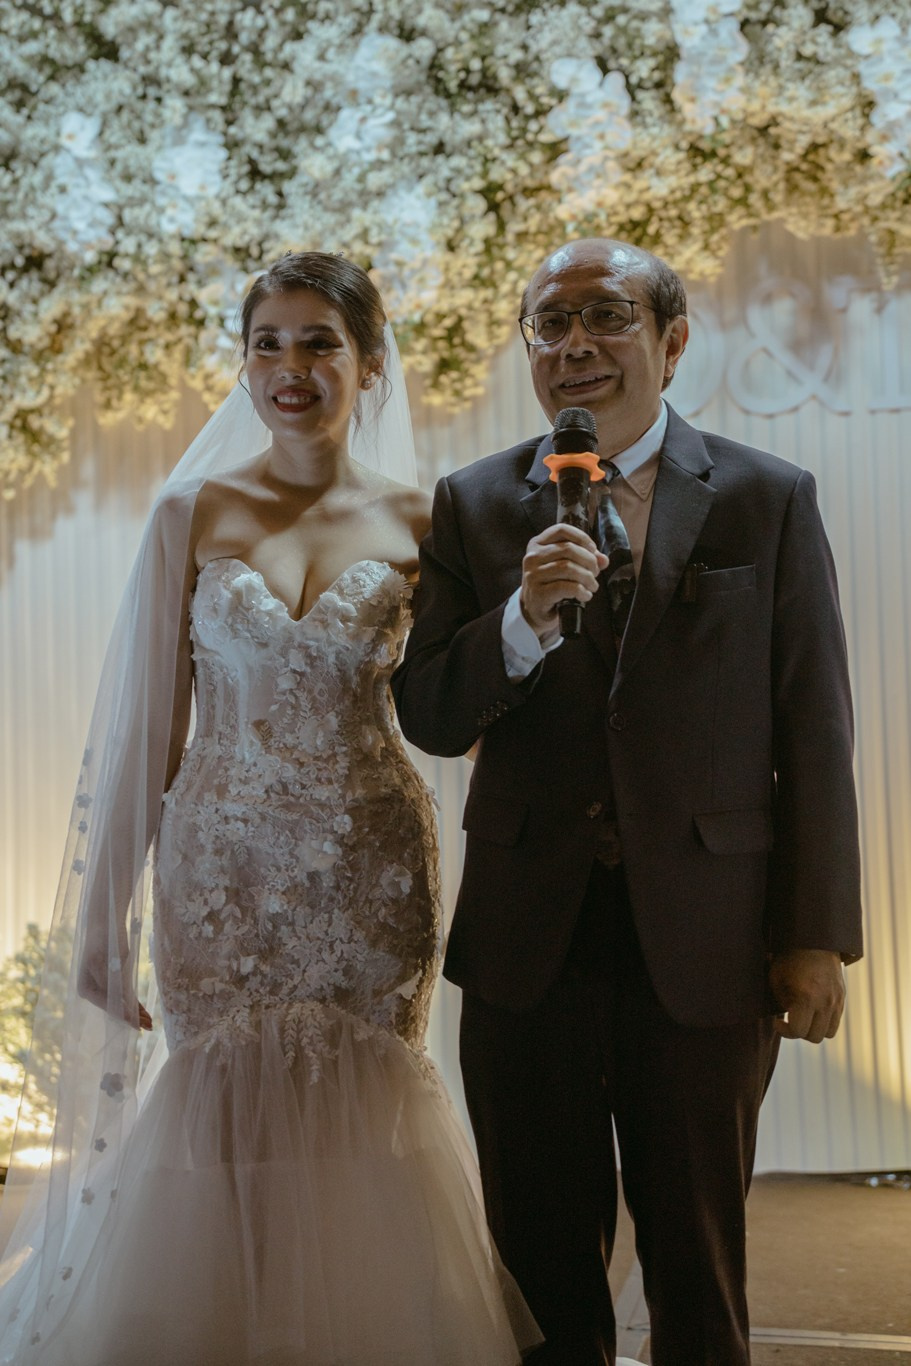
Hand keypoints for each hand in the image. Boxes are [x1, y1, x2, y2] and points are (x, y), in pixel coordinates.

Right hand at [78, 940, 152, 1030]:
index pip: (108, 1006)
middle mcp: (92, 990)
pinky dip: (134, 1003)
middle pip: (115, 1007)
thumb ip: (115, 984)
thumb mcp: (110, 963)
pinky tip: (144, 1012)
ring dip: (136, 1012)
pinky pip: (124, 994)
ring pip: (122, 1002)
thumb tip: (122, 1005)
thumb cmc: (106, 940)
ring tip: (150, 1023)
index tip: (137, 1025)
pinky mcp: (113, 979)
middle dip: (132, 1017)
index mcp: (86, 988)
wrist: (106, 920)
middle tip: (150, 1026)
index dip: (124, 1016)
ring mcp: (102, 985)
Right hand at [519, 524, 607, 641]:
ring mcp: (533, 575)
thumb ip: (584, 558)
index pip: (561, 530)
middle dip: (589, 560)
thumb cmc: (552, 583)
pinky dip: (581, 591)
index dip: (581, 537)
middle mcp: (532, 557)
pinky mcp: (537, 593)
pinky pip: (566, 587)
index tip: (593, 550)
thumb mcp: (565, 566)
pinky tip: (585, 595)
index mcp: (537, 544)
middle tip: (595, 573)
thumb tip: (603, 560)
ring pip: (568, 567)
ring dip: (587, 577)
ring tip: (592, 585)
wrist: (535, 609)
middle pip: (568, 549)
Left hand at [768, 949, 844, 1042]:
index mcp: (807, 996)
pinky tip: (812, 1011)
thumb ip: (782, 1004)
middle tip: (789, 1020)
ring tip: (802, 1017)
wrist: (814, 941)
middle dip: (799, 1032)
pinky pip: (835, 1023)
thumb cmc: (789, 959)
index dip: (784, 1031)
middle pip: (814, 1036)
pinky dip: (823, 1023)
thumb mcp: (776, 979)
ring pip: (828, 1033)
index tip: (777, 1022)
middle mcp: (825, 1001)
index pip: (798, 1030)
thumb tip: (787, 1019)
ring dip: (813, 1030)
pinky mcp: (842, 998)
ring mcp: (836, 1000)